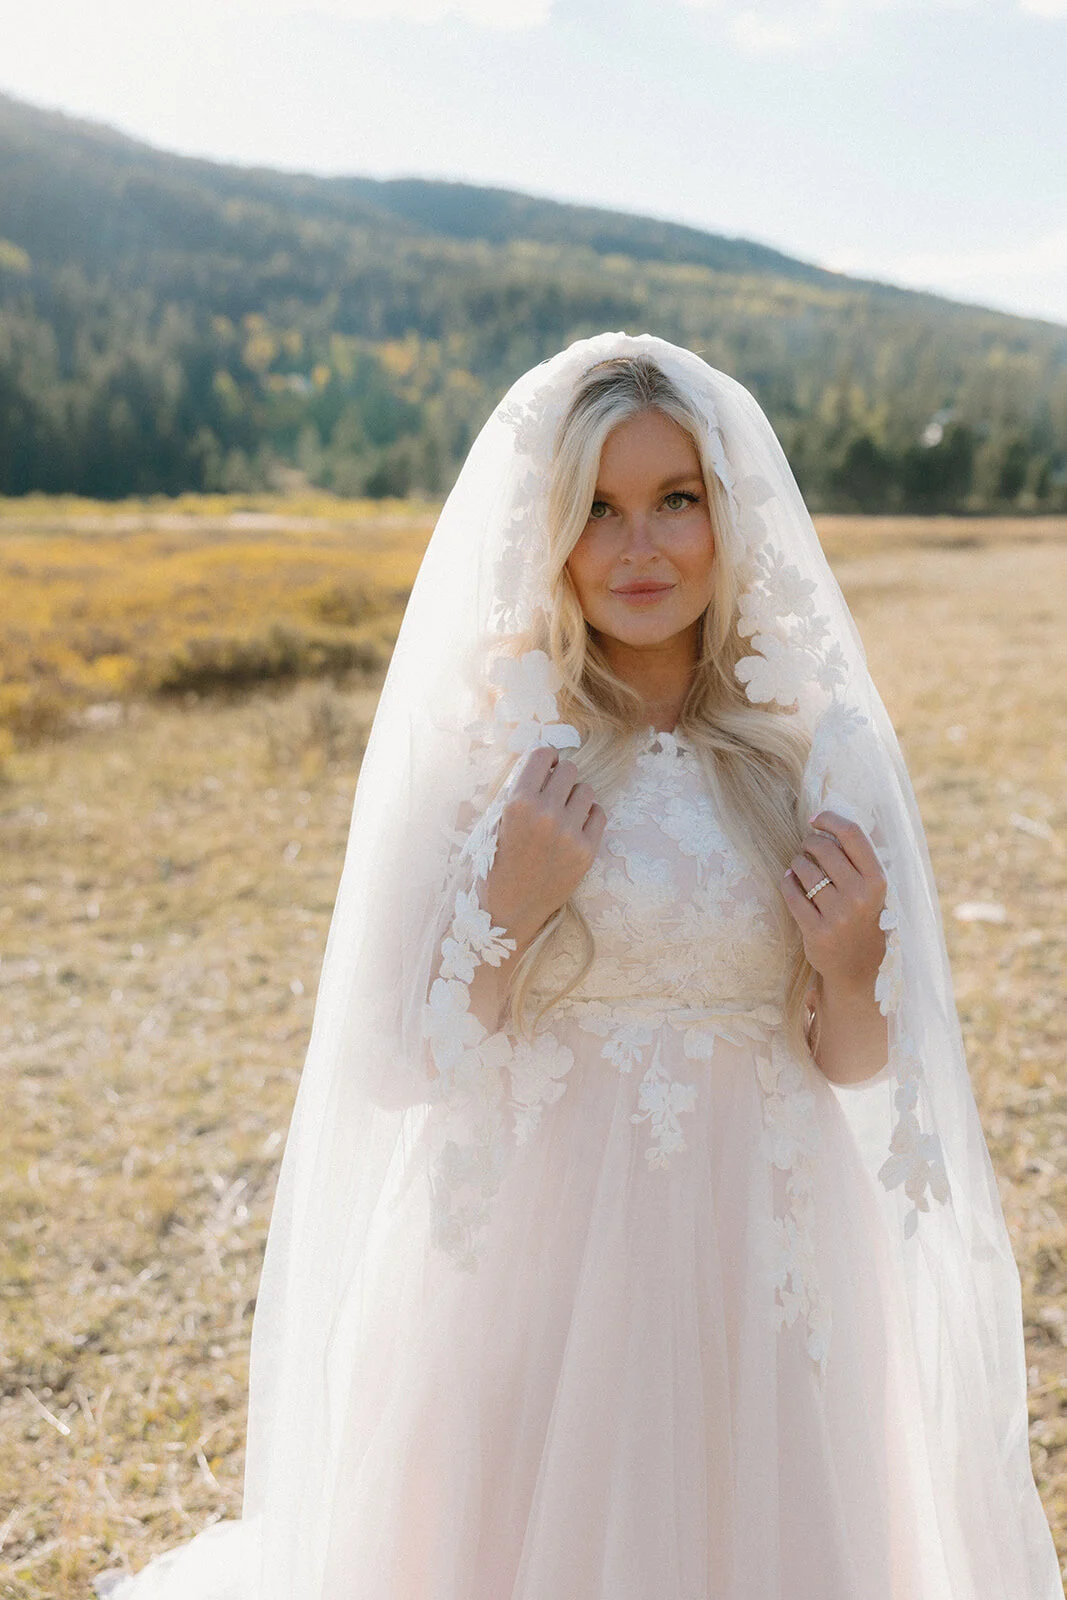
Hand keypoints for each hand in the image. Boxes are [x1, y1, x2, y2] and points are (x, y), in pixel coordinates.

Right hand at [483, 745, 606, 950]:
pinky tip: (574, 828)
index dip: (545, 759)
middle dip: (560, 778)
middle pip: (569, 770)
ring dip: (575, 797)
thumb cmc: (495, 864)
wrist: (508, 910)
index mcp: (518, 803)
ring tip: (562, 813)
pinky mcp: (587, 852)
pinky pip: (599, 814)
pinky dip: (588, 817)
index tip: (545, 767)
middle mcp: (546, 814)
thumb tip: (543, 764)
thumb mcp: (495, 822)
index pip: (543, 755)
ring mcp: (569, 834)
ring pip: (586, 790)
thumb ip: (518, 792)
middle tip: (552, 794)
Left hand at [780, 810, 887, 996]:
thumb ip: (858, 860)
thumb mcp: (872, 890)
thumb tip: (828, 823)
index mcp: (878, 881)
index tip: (815, 819)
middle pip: (824, 848)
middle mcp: (860, 896)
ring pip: (804, 869)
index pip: (853, 834)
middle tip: (806, 847)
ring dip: (797, 862)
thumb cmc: (863, 919)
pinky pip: (791, 892)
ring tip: (800, 867)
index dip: (830, 819)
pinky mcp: (816, 930)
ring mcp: (838, 914)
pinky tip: (790, 880)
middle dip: (809, 842)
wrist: (858, 969)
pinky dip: (787, 882)